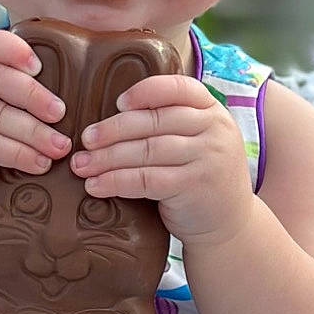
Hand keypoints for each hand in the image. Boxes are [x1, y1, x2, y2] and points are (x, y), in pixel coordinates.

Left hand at [69, 74, 254, 247]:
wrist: (231, 224)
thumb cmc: (202, 177)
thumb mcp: (200, 141)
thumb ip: (173, 123)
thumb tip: (115, 114)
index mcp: (212, 110)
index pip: (178, 88)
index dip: (145, 92)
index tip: (118, 103)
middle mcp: (214, 129)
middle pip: (154, 121)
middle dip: (113, 130)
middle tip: (85, 139)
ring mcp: (207, 157)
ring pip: (147, 150)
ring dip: (107, 158)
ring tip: (82, 165)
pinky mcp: (194, 186)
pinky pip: (147, 179)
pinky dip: (116, 181)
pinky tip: (96, 186)